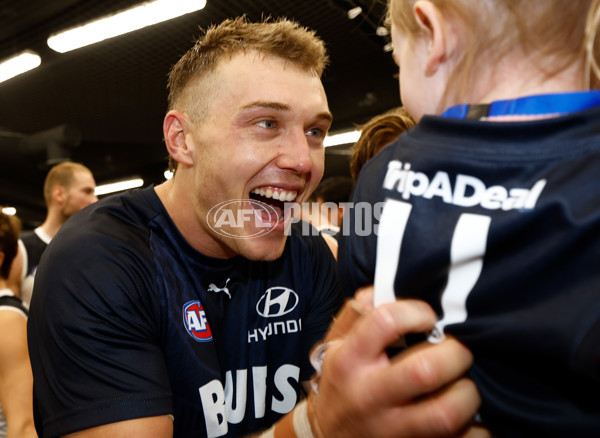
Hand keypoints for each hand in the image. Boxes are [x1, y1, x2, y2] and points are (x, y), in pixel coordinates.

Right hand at [308, 287, 485, 437]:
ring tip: (467, 382)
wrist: (327, 435)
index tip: (429, 317)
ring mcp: (390, 429)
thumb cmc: (342, 379)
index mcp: (349, 359)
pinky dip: (478, 429)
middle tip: (461, 348)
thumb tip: (389, 287)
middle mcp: (368, 395)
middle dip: (456, 353)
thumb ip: (358, 312)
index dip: (416, 311)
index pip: (386, 322)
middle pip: (424, 370)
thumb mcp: (337, 343)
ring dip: (469, 394)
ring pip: (446, 413)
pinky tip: (475, 416)